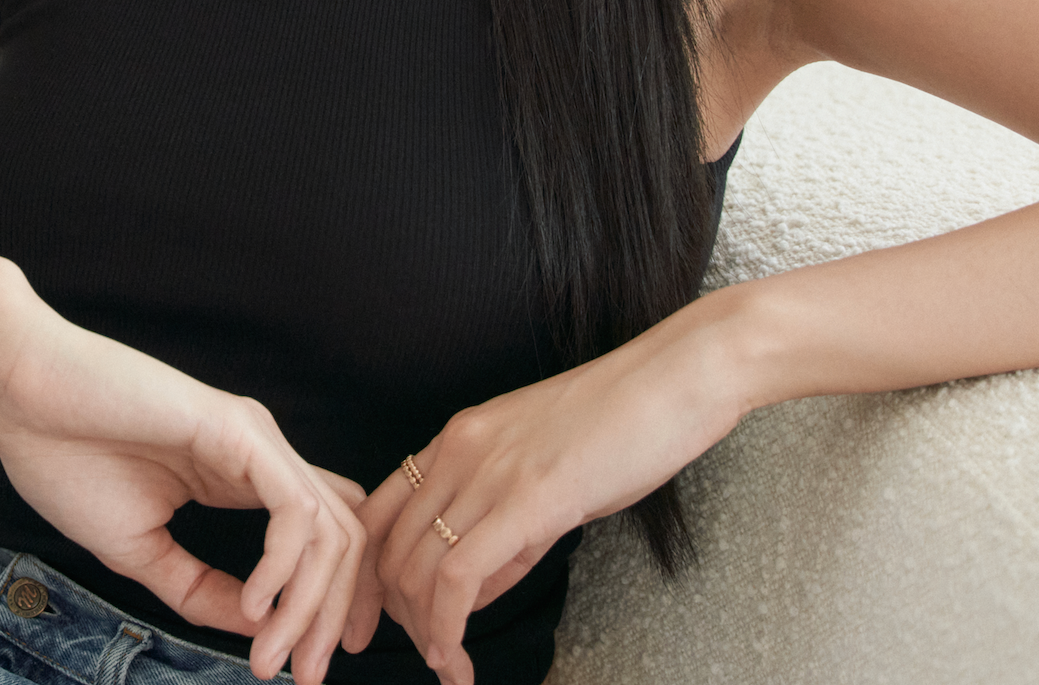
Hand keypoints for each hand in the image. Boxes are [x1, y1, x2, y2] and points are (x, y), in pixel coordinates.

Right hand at [0, 311, 366, 681]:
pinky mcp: (238, 431)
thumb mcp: (138, 549)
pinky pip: (295, 510)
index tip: (307, 667)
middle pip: (344, 541)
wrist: (19, 393)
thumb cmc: (64, 457)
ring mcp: (255, 439)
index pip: (322, 539)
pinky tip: (253, 603)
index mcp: (241, 476)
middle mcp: (262, 454)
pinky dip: (284, 566)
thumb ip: (197, 588)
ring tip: (276, 655)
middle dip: (334, 617)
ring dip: (310, 605)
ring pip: (331, 530)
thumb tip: (256, 629)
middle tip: (308, 677)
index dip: (330, 605)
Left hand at [343, 304, 749, 684]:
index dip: (367, 575)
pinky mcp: (527, 500)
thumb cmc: (621, 428)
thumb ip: (503, 530)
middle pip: (389, 548)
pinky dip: (447, 629)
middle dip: (396, 615)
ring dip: (424, 632)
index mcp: (456, 439)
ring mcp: (488, 473)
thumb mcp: (542, 474)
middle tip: (428, 656)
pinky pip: (458, 576)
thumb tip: (470, 592)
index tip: (378, 620)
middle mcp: (457, 451)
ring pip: (416, 568)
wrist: (671, 381)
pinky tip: (458, 659)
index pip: (378, 512)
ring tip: (447, 666)